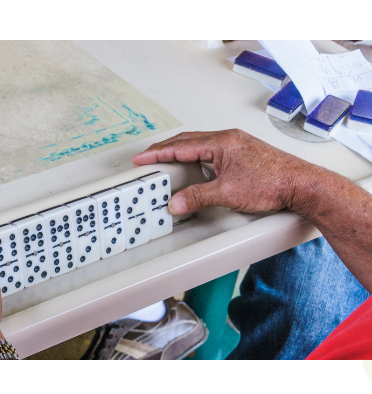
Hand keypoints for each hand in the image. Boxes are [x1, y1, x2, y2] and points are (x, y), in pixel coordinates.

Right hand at [131, 129, 323, 214]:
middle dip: (165, 150)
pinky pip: (211, 151)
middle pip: (188, 141)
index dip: (157, 153)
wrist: (303, 185)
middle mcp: (229, 140)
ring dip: (181, 152)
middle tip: (148, 159)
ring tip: (167, 162)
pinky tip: (196, 166)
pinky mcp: (244, 154)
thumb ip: (198, 197)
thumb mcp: (228, 193)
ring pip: (200, 145)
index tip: (142, 158)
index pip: (180, 146)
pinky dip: (196, 157)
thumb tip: (177, 202)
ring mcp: (237, 145)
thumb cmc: (275, 183)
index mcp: (221, 143)